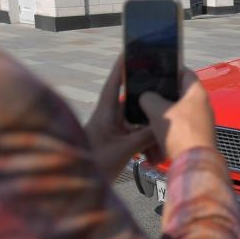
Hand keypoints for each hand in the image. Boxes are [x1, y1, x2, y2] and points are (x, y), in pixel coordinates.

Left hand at [84, 56, 155, 181]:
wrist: (75, 189)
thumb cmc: (93, 165)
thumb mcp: (124, 150)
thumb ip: (145, 135)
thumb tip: (164, 122)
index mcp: (105, 113)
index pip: (115, 82)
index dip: (122, 65)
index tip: (130, 49)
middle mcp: (108, 118)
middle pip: (132, 102)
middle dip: (149, 104)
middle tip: (165, 96)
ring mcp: (111, 131)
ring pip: (137, 123)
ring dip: (149, 134)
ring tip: (158, 151)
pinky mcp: (115, 143)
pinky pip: (136, 137)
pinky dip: (145, 144)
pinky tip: (153, 157)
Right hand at [139, 68, 216, 159]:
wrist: (194, 162)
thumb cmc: (180, 132)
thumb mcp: (157, 111)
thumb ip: (149, 98)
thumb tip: (146, 97)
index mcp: (197, 93)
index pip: (186, 73)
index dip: (172, 70)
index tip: (160, 71)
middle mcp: (203, 106)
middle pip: (181, 94)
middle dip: (165, 95)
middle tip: (149, 95)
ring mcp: (202, 122)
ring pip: (180, 113)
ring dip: (166, 114)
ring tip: (149, 115)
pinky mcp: (198, 136)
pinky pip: (182, 128)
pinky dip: (170, 129)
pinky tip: (157, 134)